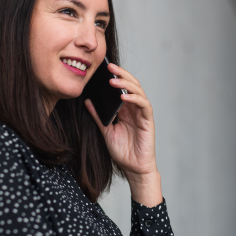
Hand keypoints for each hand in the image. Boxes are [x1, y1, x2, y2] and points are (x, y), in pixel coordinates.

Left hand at [85, 63, 161, 206]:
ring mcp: (142, 113)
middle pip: (131, 84)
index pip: (122, 87)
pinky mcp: (148, 120)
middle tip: (109, 67)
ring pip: (138, 91)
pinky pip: (143, 105)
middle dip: (121, 74)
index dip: (115, 76)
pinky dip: (134, 99)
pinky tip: (124, 97)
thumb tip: (87, 101)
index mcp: (125, 109)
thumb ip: (98, 116)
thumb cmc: (122, 151)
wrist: (133, 168)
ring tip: (113, 80)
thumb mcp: (105, 131)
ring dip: (126, 84)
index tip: (103, 69)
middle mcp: (135, 108)